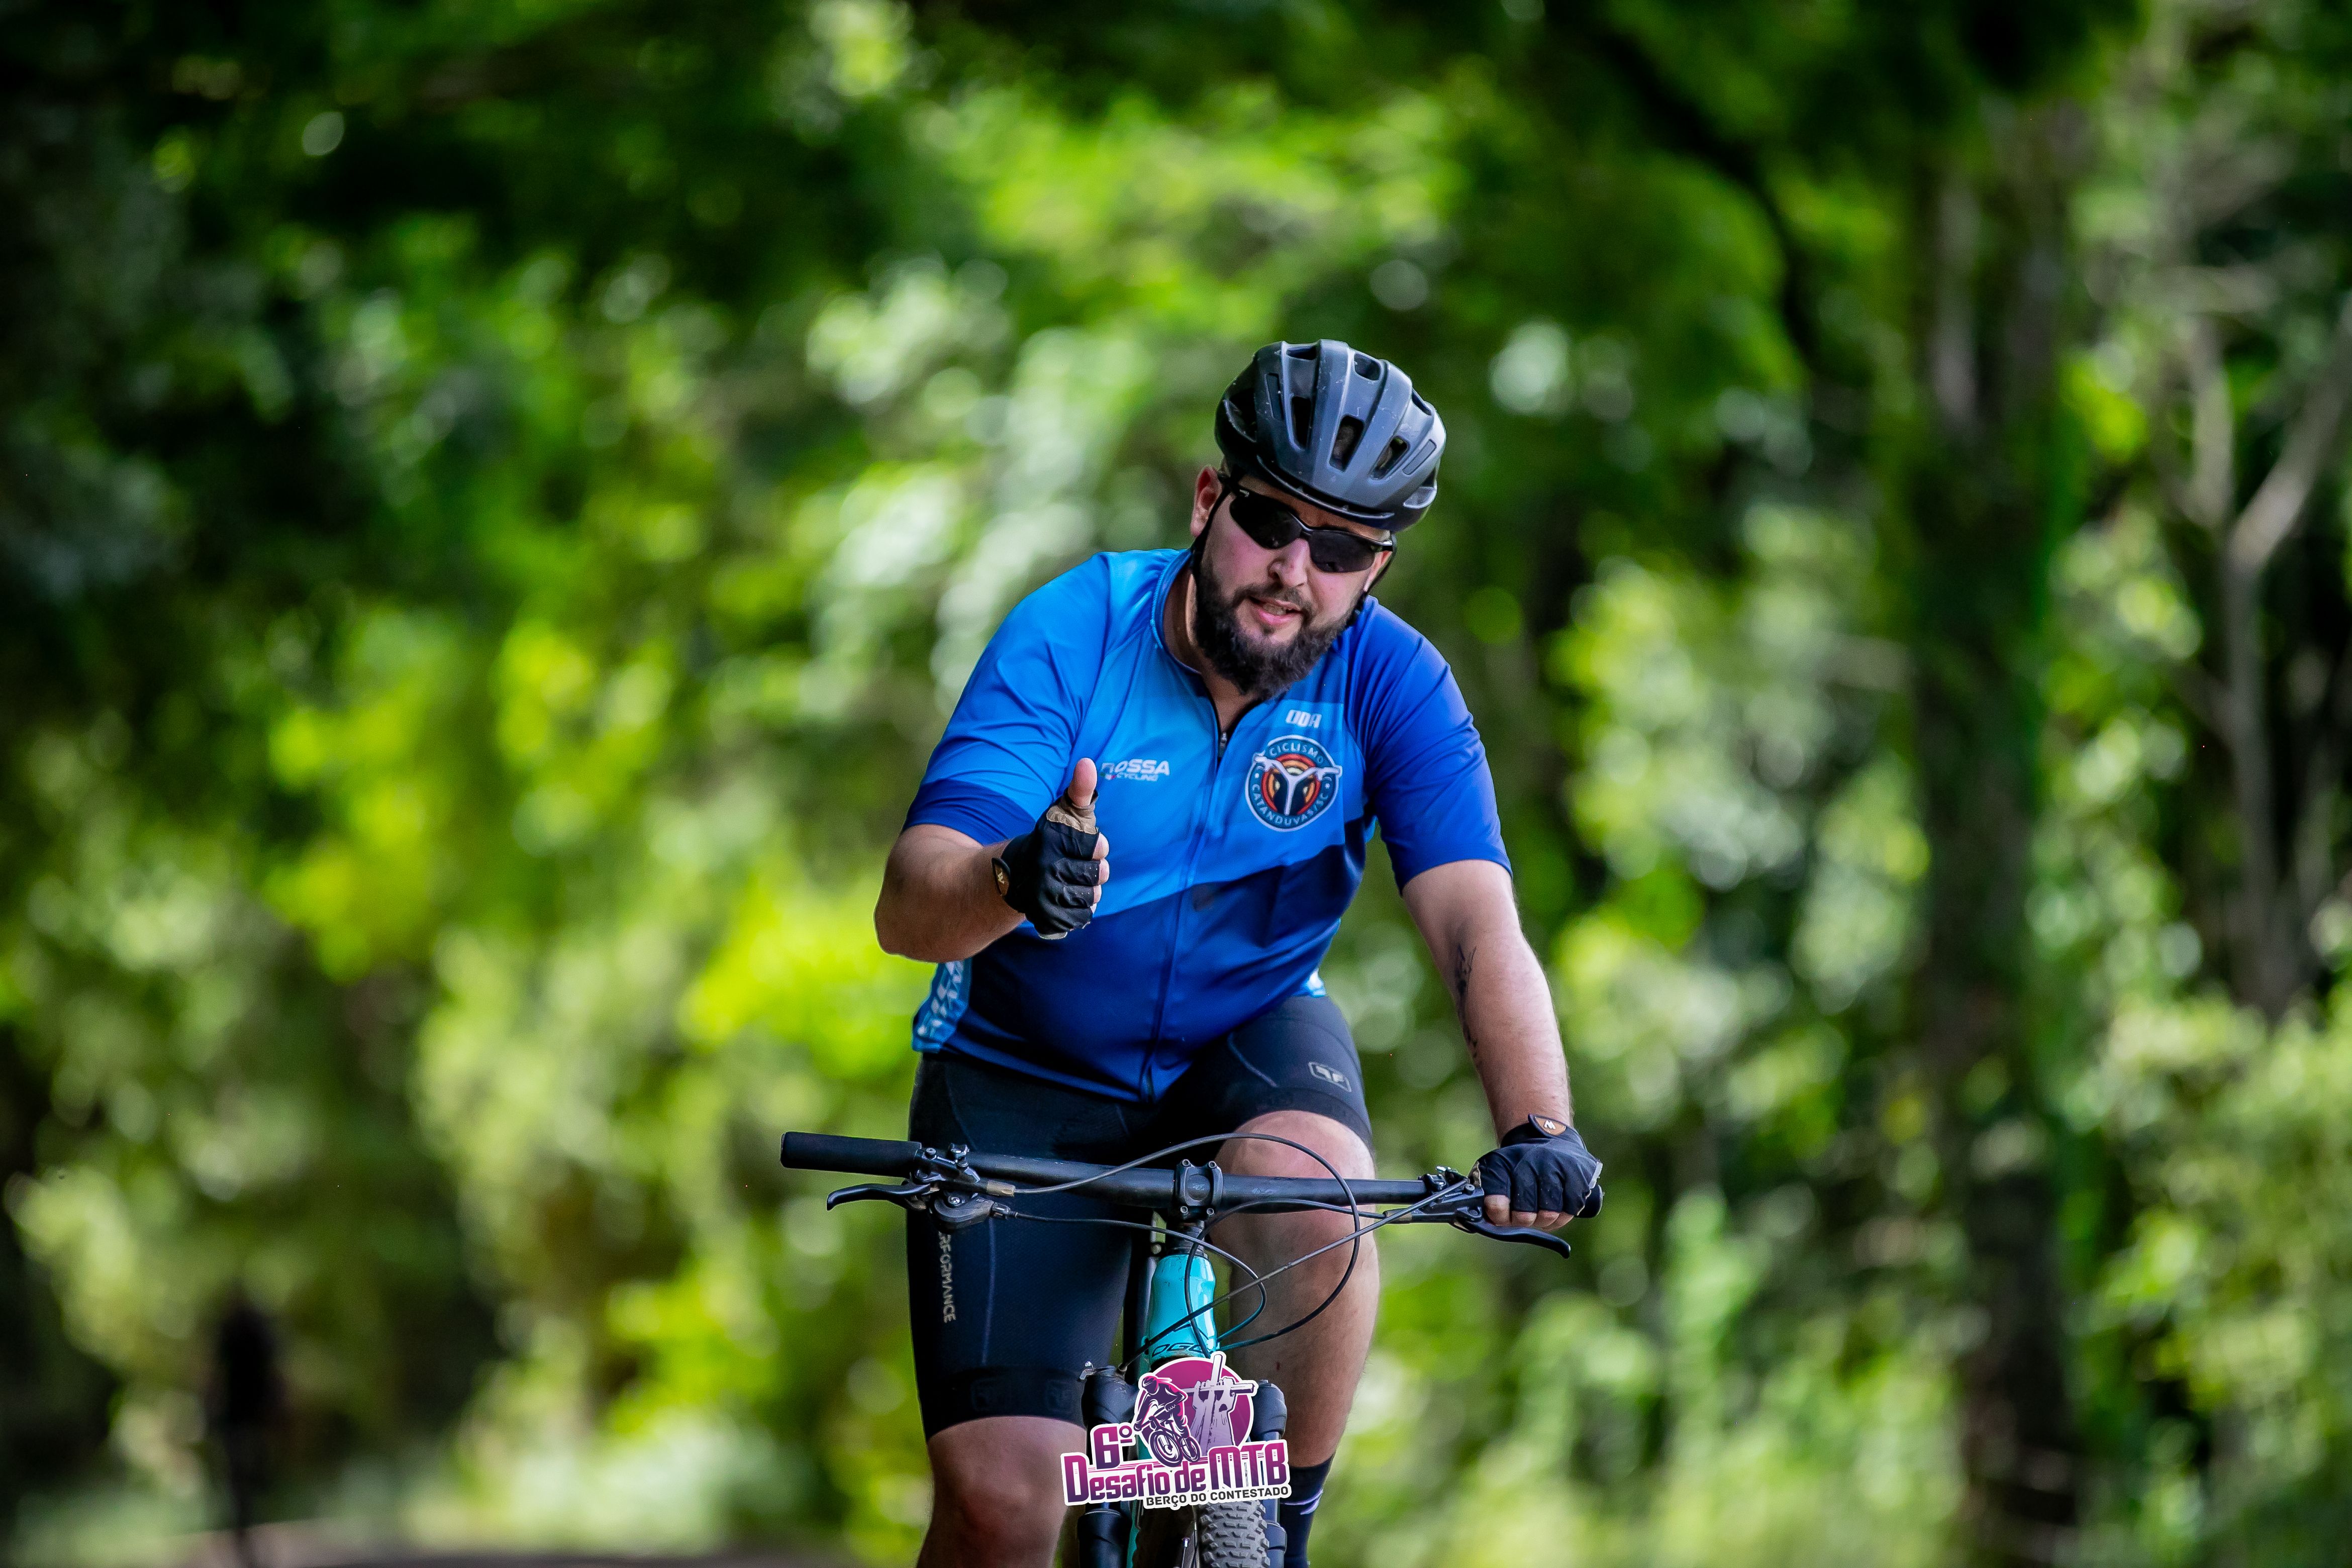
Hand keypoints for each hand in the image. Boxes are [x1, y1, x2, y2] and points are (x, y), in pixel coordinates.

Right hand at [994, 759, 1111, 935]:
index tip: (1083, 846)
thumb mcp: (1064, 813)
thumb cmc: (1051, 841)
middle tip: (1076, 866)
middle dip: (1094, 870)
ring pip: (1093, 897)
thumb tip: (1087, 763)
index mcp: (1049, 840)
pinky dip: (1079, 909)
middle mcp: (1043, 868)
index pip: (1099, 847)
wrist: (1013, 877)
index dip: (1096, 848)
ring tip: (1070, 882)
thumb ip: (1080, 790)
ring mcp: (1043, 896)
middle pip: (1099, 875)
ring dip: (1088, 891)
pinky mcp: (1045, 918)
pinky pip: (1083, 917)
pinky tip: (1065, 899)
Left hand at [1477, 1117, 1601, 1230]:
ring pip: (1549, 1215)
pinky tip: (1557, 1209)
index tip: (1500, 1215)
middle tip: (1523, 1214)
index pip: (1496, 1202)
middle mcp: (1531, 1163)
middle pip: (1525, 1214)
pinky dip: (1563, 1215)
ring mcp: (1557, 1168)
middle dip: (1522, 1220)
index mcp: (1505, 1164)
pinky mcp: (1579, 1175)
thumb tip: (1489, 1220)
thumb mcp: (1496, 1168)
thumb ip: (1487, 1192)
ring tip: (1540, 1211)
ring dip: (1543, 1220)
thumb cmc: (1521, 1162)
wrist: (1551, 1137)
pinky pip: (1570, 1210)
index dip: (1498, 1215)